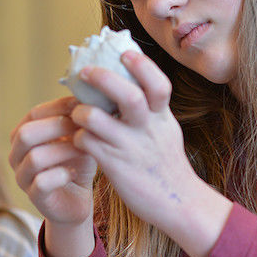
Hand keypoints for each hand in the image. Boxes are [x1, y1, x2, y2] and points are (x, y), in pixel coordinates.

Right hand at [9, 97, 96, 226]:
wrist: (78, 200)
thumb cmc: (76, 162)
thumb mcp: (79, 136)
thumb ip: (78, 118)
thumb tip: (90, 92)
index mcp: (23, 135)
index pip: (33, 114)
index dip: (57, 106)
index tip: (82, 104)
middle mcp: (16, 155)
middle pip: (25, 134)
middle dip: (56, 126)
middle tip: (83, 125)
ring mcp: (22, 178)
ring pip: (34, 158)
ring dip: (63, 150)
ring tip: (84, 148)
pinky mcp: (34, 198)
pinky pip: (42, 183)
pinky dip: (61, 175)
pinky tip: (75, 173)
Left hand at [70, 51, 229, 256]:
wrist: (179, 203)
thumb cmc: (167, 163)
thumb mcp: (166, 129)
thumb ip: (152, 107)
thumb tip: (134, 78)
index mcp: (162, 117)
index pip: (158, 85)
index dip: (142, 66)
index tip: (125, 53)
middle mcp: (148, 129)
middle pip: (129, 96)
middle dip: (104, 79)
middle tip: (87, 71)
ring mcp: (131, 148)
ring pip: (97, 119)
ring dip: (81, 112)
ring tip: (77, 113)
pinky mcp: (115, 166)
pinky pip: (88, 143)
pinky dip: (78, 137)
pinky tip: (78, 138)